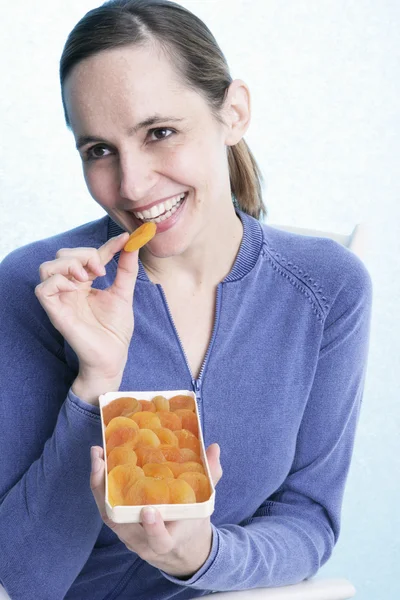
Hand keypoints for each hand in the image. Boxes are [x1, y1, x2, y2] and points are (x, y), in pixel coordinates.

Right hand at [35, 233, 137, 393]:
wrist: (113, 356)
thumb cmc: (115, 330)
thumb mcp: (124, 294)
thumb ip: (126, 270)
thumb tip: (133, 245)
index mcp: (85, 284)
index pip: (89, 256)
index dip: (106, 245)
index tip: (124, 239)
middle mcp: (70, 289)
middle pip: (62, 255)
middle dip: (83, 254)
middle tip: (101, 270)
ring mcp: (61, 300)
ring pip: (47, 267)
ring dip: (68, 264)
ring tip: (88, 276)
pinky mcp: (55, 312)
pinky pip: (43, 288)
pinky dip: (58, 281)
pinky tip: (76, 288)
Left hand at [90, 444, 222, 577]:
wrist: (182, 550)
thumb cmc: (193, 523)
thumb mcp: (204, 504)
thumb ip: (210, 477)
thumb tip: (214, 448)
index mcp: (168, 541)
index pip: (159, 539)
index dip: (154, 528)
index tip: (149, 511)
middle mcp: (143, 541)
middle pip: (120, 524)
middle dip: (107, 495)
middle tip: (101, 465)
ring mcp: (128, 535)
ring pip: (107, 514)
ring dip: (98, 485)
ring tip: (97, 456)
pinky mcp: (120, 526)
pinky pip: (106, 508)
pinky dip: (100, 487)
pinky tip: (99, 463)